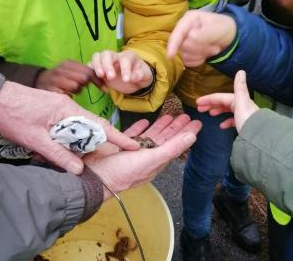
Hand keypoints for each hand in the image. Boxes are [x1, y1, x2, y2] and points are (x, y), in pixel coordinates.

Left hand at [0, 81, 139, 173]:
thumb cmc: (12, 116)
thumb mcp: (35, 139)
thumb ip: (58, 155)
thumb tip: (79, 170)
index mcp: (68, 111)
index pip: (100, 126)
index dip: (118, 138)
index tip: (135, 146)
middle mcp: (68, 107)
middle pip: (92, 126)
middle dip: (103, 142)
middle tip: (112, 157)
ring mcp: (60, 106)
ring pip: (80, 126)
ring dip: (84, 141)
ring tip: (89, 157)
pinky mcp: (52, 108)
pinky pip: (69, 124)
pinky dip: (73, 136)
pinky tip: (69, 147)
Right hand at [35, 60, 104, 94]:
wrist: (38, 81)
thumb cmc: (60, 78)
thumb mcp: (70, 71)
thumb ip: (84, 73)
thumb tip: (101, 79)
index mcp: (69, 63)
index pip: (89, 70)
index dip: (99, 80)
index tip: (105, 89)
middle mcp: (62, 69)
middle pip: (84, 78)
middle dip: (85, 85)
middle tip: (81, 88)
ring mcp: (55, 79)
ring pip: (76, 87)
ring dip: (76, 91)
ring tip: (69, 90)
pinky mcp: (51, 89)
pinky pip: (67, 95)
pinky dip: (68, 96)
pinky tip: (63, 94)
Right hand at [84, 114, 201, 199]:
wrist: (95, 177)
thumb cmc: (124, 171)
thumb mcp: (151, 159)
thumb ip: (172, 147)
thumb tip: (192, 137)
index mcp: (156, 160)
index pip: (176, 144)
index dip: (186, 133)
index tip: (196, 123)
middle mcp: (147, 155)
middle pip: (165, 138)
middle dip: (175, 127)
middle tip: (185, 115)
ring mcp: (133, 151)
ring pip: (150, 136)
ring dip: (160, 125)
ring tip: (169, 115)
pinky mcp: (120, 145)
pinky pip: (132, 134)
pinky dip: (139, 128)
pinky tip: (144, 121)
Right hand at [90, 50, 153, 93]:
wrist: (135, 80)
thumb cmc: (141, 75)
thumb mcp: (145, 76)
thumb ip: (140, 75)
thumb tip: (132, 77)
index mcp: (128, 56)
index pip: (124, 59)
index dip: (125, 69)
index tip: (126, 80)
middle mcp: (116, 57)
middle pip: (106, 54)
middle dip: (107, 65)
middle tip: (111, 77)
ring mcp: (106, 62)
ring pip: (96, 57)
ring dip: (96, 66)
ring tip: (100, 76)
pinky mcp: (100, 70)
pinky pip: (91, 68)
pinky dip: (93, 76)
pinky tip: (103, 87)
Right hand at [167, 11, 236, 66]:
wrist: (229, 37)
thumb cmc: (223, 28)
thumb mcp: (218, 28)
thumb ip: (205, 33)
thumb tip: (191, 35)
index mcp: (189, 19)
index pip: (177, 33)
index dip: (173, 45)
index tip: (170, 56)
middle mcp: (183, 30)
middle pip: (183, 46)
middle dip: (200, 49)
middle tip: (216, 48)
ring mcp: (183, 42)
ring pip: (184, 55)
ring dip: (201, 55)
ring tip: (214, 49)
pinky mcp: (186, 52)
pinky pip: (188, 61)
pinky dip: (198, 60)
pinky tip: (206, 55)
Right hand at [196, 70, 258, 131]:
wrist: (258, 136)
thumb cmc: (247, 118)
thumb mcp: (241, 101)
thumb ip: (239, 86)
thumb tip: (241, 70)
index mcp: (239, 99)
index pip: (221, 97)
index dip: (209, 98)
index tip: (197, 102)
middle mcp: (241, 105)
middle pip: (223, 103)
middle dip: (211, 104)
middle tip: (200, 109)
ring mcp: (242, 115)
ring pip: (227, 110)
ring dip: (218, 111)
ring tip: (210, 114)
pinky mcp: (243, 124)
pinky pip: (233, 120)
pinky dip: (226, 121)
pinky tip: (221, 125)